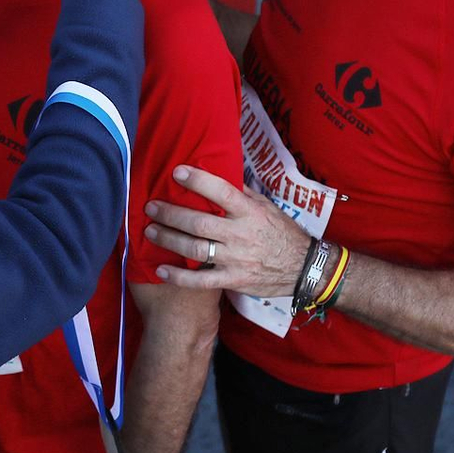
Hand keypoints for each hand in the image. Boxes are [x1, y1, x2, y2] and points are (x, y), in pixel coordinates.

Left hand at [143, 166, 313, 296]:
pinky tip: (161, 270)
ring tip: (150, 231)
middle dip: (170, 214)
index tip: (177, 171)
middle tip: (151, 207)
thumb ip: (242, 193)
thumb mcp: (266, 207)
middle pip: (198, 222)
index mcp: (249, 212)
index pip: (221, 192)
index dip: (198, 180)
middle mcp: (240, 234)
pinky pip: (200, 281)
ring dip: (168, 239)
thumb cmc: (282, 232)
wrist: (303, 267)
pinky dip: (178, 277)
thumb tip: (219, 173)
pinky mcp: (232, 280)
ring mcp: (235, 259)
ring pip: (194, 249)